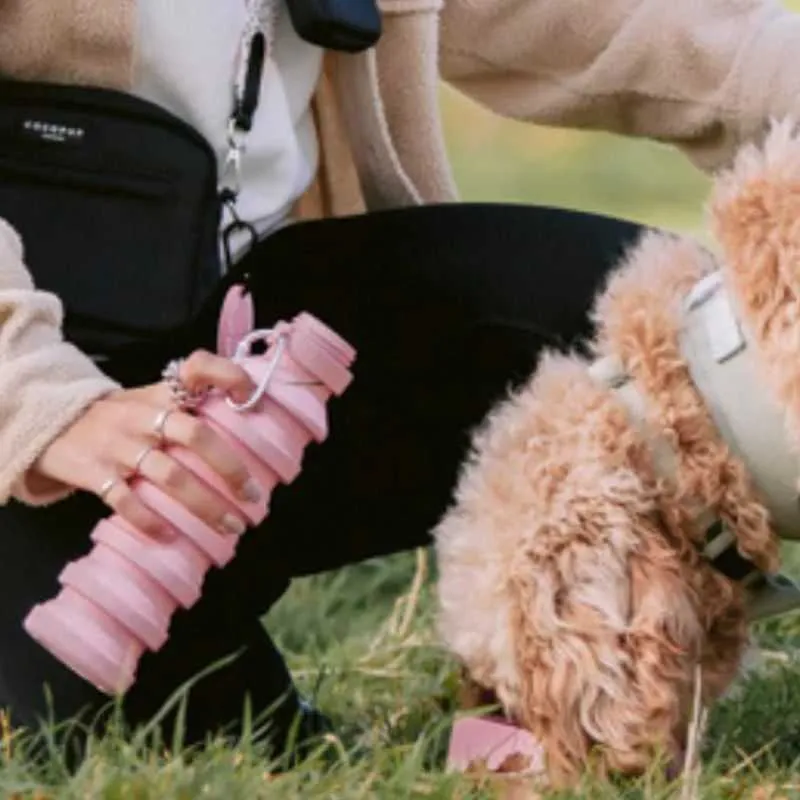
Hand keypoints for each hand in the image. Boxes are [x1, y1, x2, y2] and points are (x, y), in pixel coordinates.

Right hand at [31, 349, 263, 537]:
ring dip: (205, 506)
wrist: (50, 422)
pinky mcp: (95, 473)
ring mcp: (120, 445)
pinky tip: (171, 535)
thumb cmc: (120, 416)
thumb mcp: (151, 397)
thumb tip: (246, 415)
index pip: (197, 369)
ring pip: (170, 477)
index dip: (228, 376)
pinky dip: (150, 521)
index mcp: (162, 394)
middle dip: (230, 469)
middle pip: (195, 436)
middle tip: (253, 496)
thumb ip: (188, 403)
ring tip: (230, 526)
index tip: (249, 396)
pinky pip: (126, 501)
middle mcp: (145, 416)